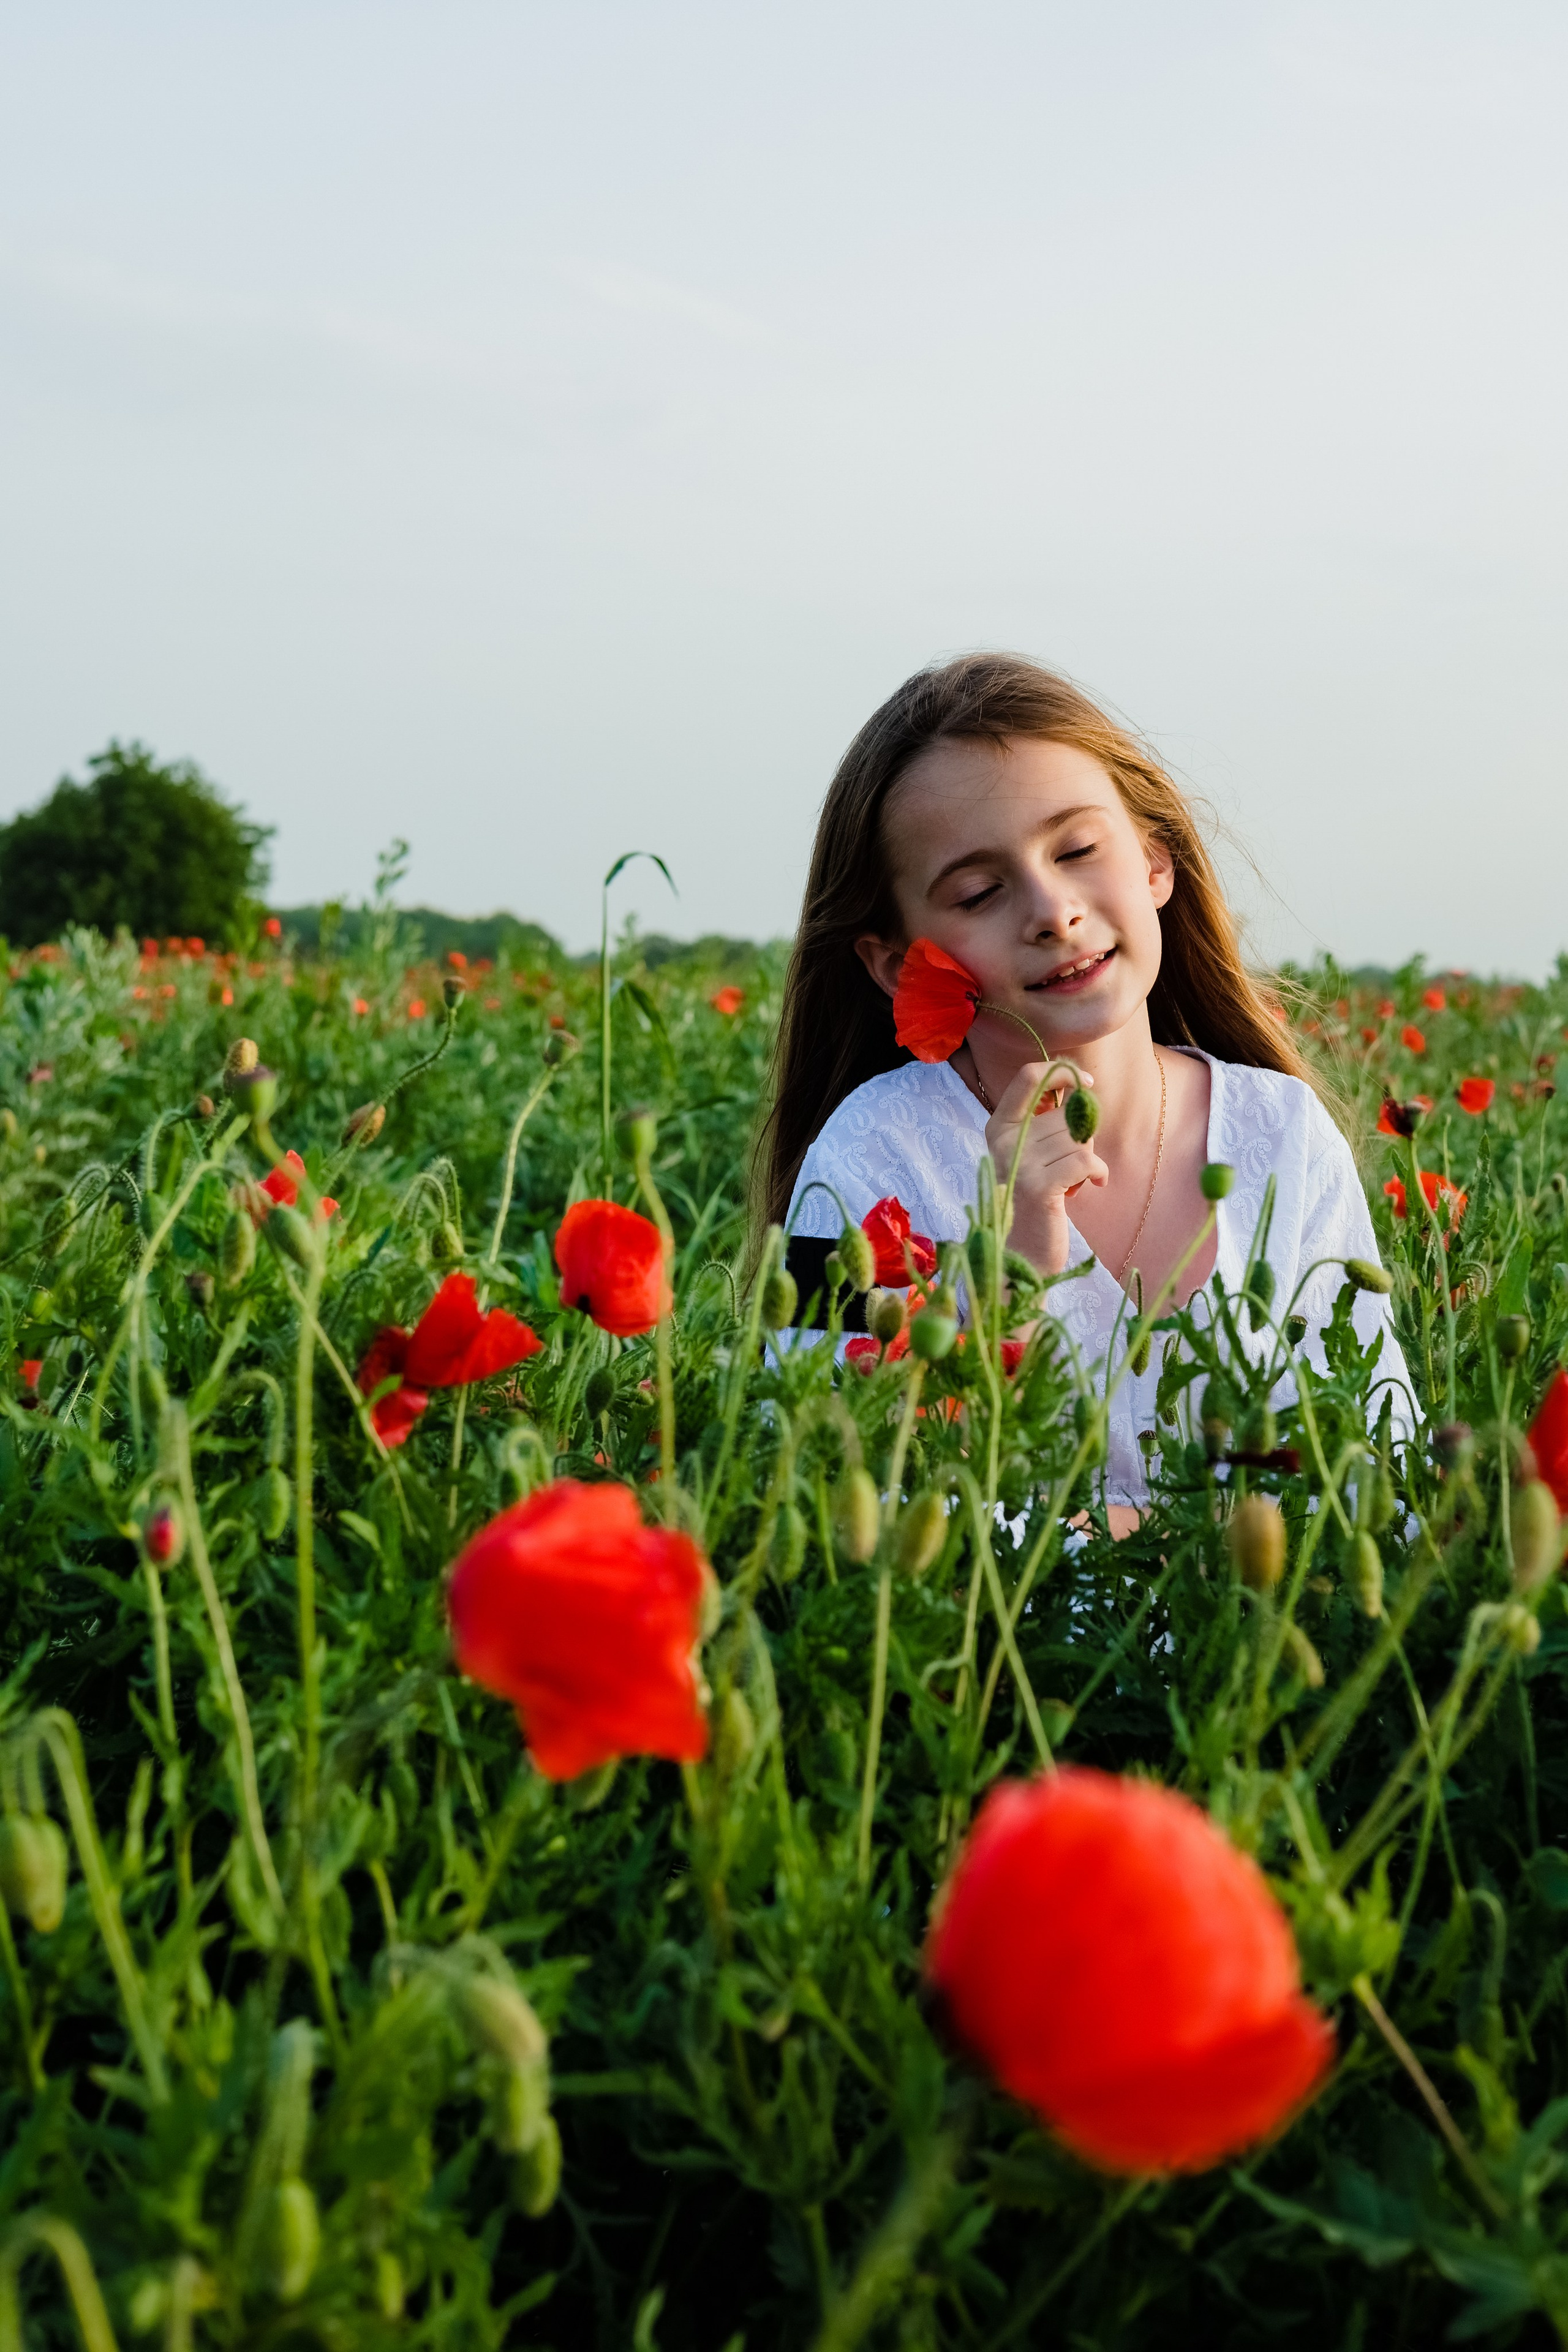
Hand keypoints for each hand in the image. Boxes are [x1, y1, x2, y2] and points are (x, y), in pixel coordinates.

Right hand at [985, 1062, 1107, 1275]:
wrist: (1022, 1256)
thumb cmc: (1035, 1200)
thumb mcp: (1033, 1153)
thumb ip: (1046, 1121)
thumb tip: (1080, 1088)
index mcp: (998, 1126)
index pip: (1030, 1076)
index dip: (1063, 1073)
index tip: (1085, 1084)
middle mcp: (1003, 1140)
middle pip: (1065, 1115)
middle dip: (1081, 1137)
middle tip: (1070, 1167)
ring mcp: (1019, 1163)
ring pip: (1079, 1139)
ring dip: (1088, 1160)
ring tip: (1071, 1183)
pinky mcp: (1039, 1187)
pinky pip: (1086, 1160)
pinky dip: (1098, 1172)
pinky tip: (1095, 1185)